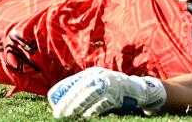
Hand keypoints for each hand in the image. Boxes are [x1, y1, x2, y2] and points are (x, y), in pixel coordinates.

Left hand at [48, 67, 165, 118]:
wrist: (139, 90)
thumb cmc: (113, 89)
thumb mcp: (98, 84)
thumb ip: (85, 89)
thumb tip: (63, 101)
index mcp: (94, 72)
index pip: (75, 80)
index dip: (63, 90)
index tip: (52, 100)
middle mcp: (102, 76)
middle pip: (81, 87)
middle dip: (68, 100)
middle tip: (58, 113)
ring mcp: (111, 85)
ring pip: (91, 94)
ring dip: (78, 106)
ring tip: (68, 116)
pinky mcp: (118, 95)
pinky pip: (103, 103)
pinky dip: (93, 110)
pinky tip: (85, 117)